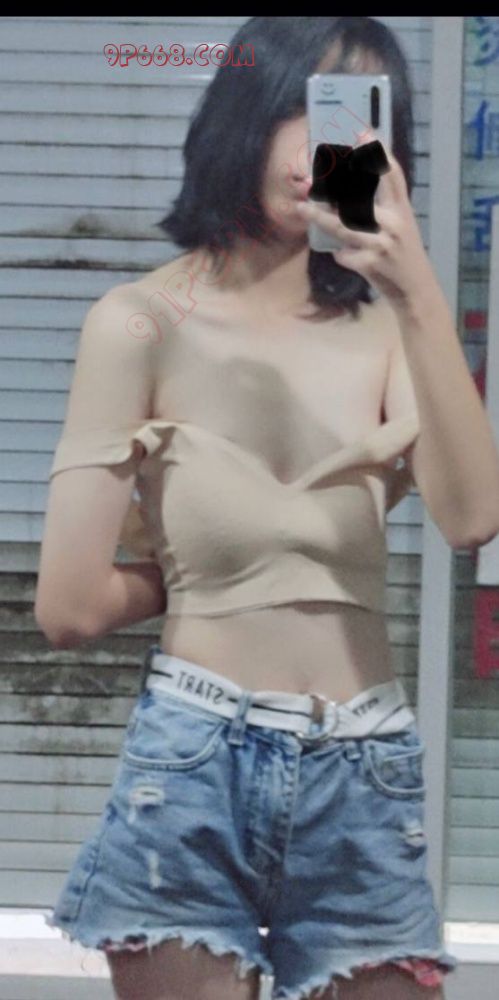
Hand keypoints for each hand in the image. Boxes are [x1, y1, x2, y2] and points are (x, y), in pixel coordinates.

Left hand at [296, 146, 435, 307]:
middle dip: (331, 187)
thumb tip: (342, 192)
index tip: (362, 131)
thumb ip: (380, 209)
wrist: (415, 290)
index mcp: (402, 210)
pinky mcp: (372, 265)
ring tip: (300, 207)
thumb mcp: (400, 227)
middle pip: (358, 198)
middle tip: (309, 177)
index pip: (392, 174)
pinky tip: (340, 255)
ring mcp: (382, 244)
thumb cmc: (401, 254)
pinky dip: (339, 254)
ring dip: (318, 216)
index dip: (377, 151)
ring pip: (343, 226)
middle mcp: (394, 223)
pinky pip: (344, 254)